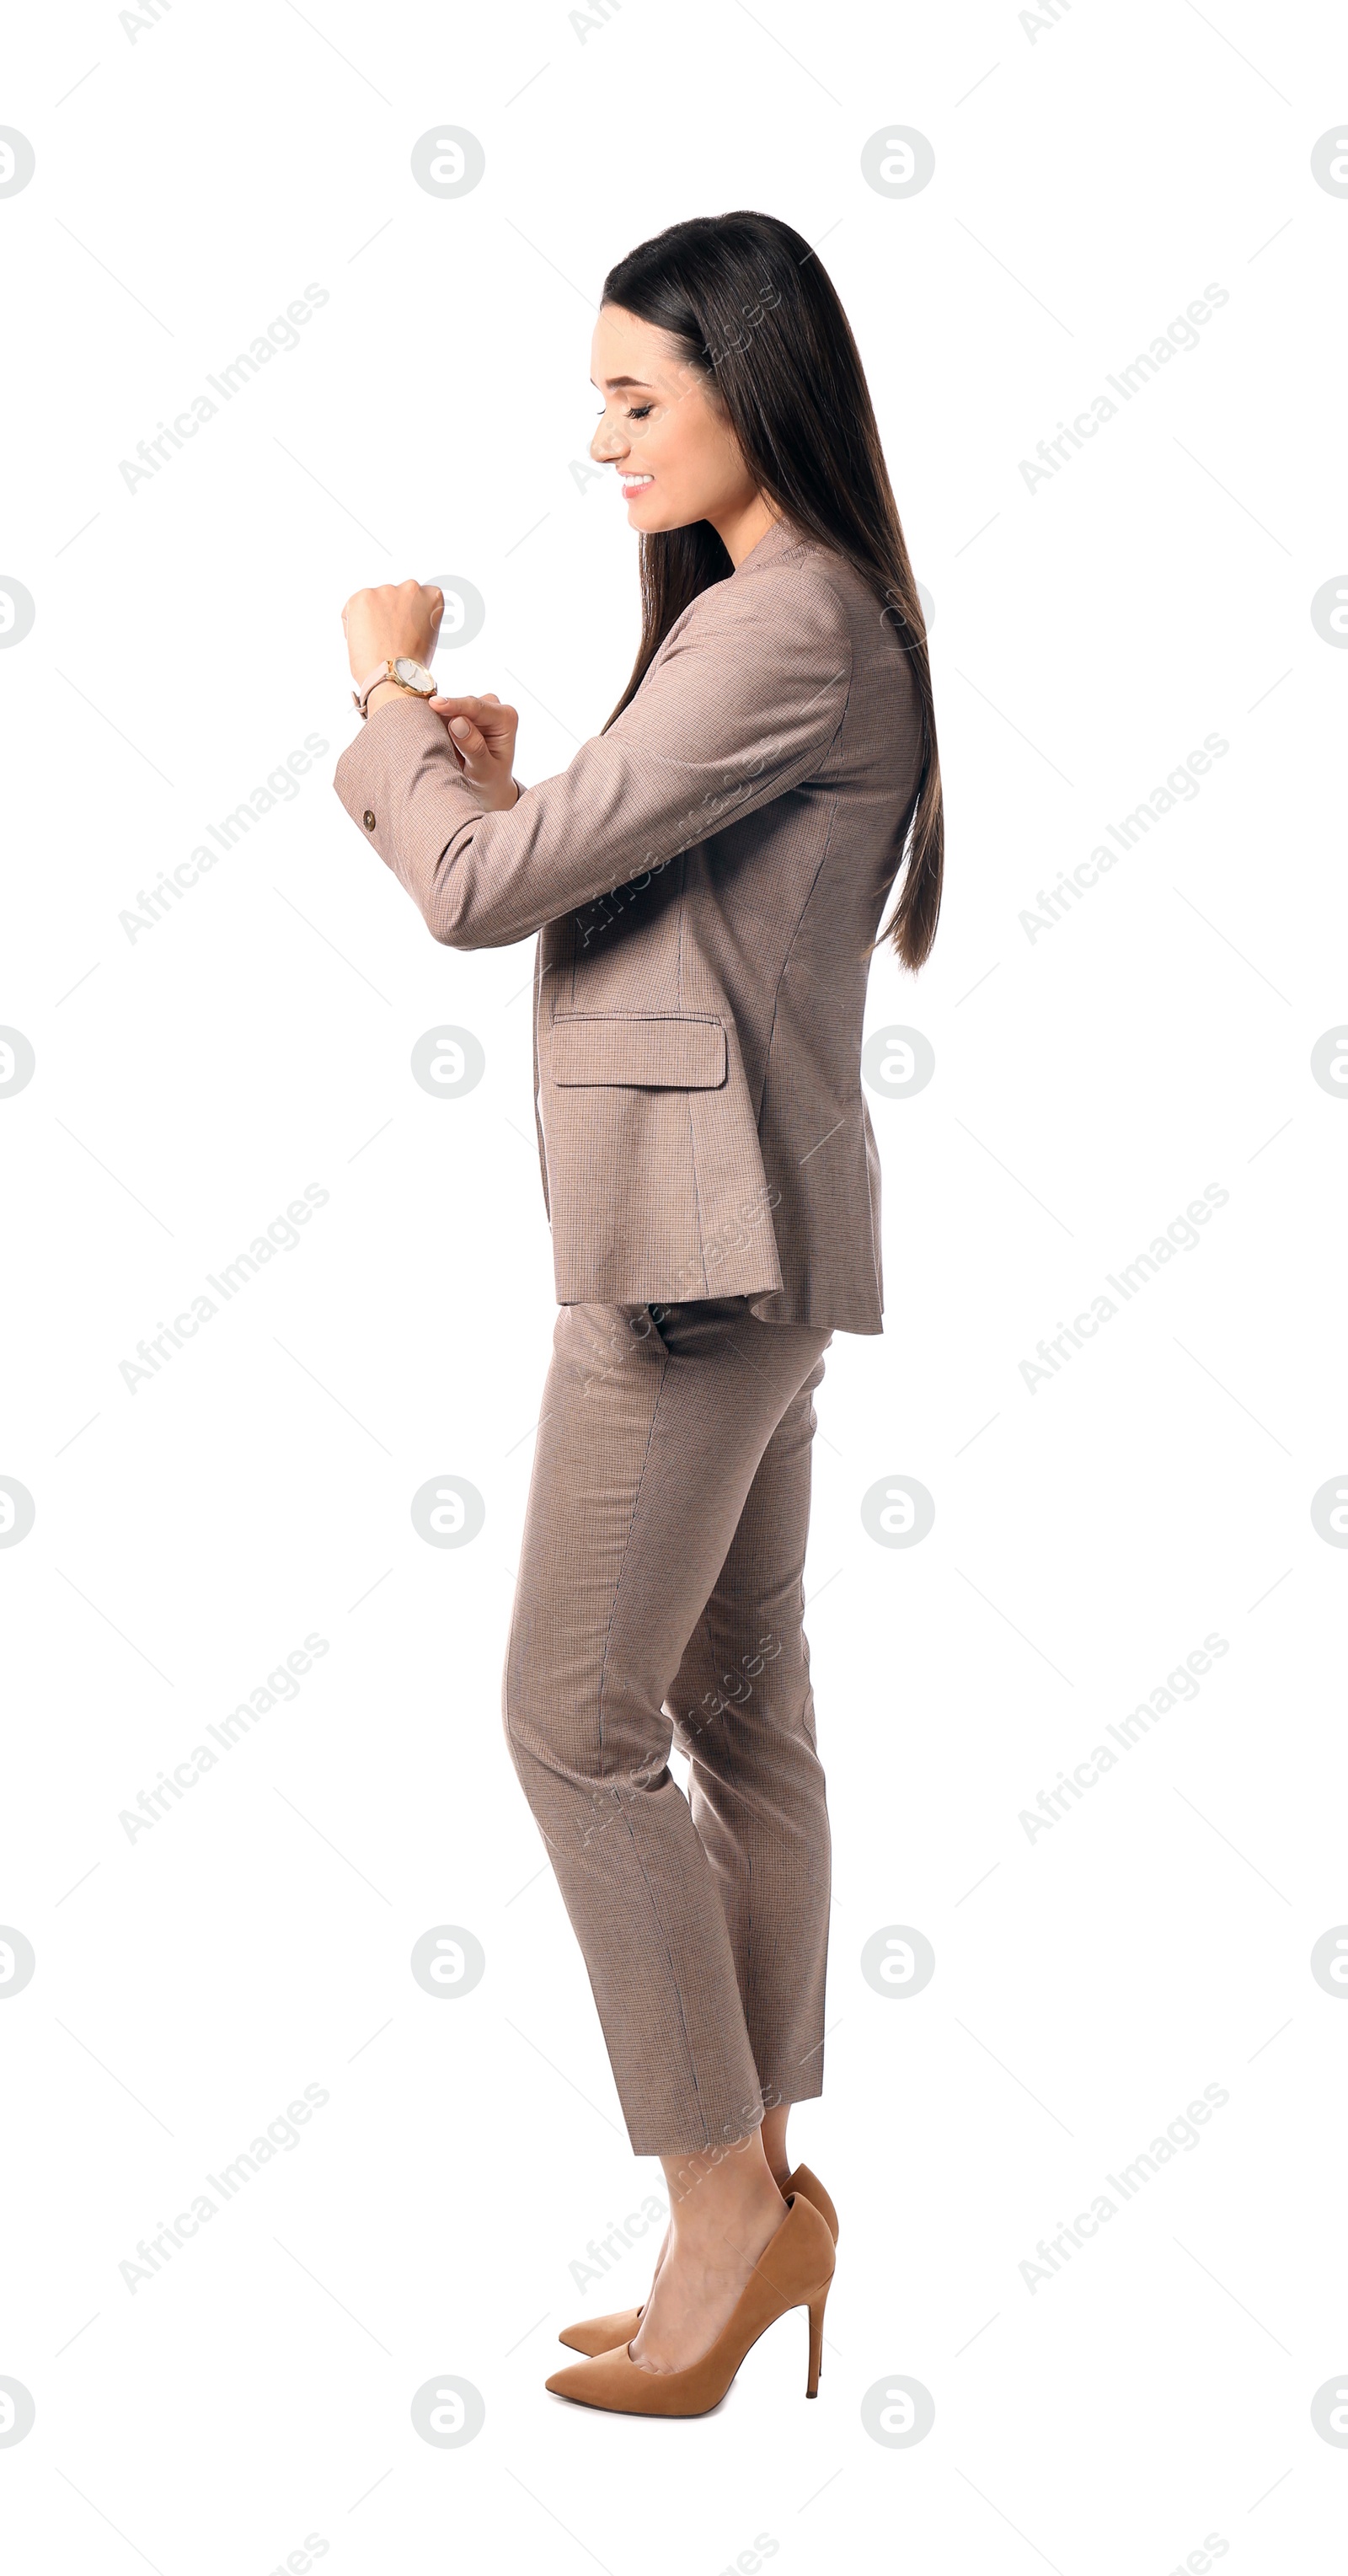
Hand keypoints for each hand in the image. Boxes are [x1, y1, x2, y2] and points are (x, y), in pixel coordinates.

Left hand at [341, 579, 443, 678]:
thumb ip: (417, 620)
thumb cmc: (411, 667)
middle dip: (389, 616)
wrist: (394, 675)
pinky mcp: (362, 597)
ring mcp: (386, 590)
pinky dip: (353, 626)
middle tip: (389, 641)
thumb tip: (401, 620)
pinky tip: (363, 643)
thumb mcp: (428, 637)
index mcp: (432, 596)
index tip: (406, 633)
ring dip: (371, 620)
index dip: (409, 618)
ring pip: (372, 604)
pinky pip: (352, 610)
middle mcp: (411, 587)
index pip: (418, 598)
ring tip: (376, 646)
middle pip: (394, 599)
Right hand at [428, 692, 519, 810]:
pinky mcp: (462, 713)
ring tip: (438, 745)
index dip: (454, 705)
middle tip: (429, 737)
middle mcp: (493, 707)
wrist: (489, 789)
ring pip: (450, 708)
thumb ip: (474, 748)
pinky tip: (433, 737)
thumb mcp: (484, 771)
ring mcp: (477, 709)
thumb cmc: (491, 781)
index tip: (434, 705)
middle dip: (444, 716)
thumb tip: (458, 722)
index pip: (476, 708)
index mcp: (506, 718)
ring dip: (439, 721)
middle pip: (461, 705)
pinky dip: (436, 724)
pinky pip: (443, 713)